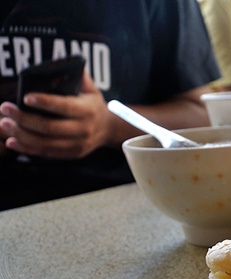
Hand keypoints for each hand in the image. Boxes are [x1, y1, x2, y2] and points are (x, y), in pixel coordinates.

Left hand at [0, 70, 114, 159]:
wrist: (109, 129)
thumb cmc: (93, 105)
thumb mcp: (91, 89)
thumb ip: (79, 76)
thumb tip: (64, 61)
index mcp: (88, 110)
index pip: (65, 107)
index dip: (45, 102)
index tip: (25, 97)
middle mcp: (84, 129)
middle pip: (50, 127)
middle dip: (25, 119)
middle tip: (6, 108)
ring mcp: (78, 144)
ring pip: (46, 143)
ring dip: (22, 134)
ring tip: (5, 123)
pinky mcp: (71, 154)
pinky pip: (47, 153)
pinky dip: (27, 149)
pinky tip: (12, 141)